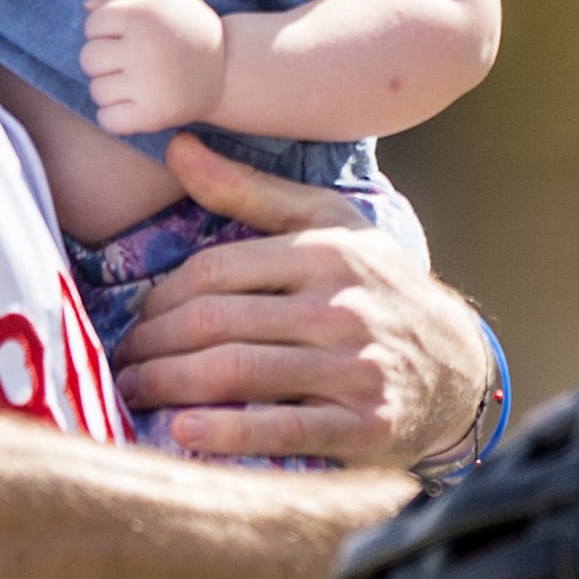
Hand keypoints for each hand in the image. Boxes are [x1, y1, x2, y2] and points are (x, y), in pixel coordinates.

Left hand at [80, 0, 226, 135]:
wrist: (230, 69)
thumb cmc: (190, 27)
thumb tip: (86, 6)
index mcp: (143, 14)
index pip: (93, 24)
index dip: (106, 30)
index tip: (129, 36)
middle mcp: (143, 48)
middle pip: (89, 58)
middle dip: (104, 60)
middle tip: (132, 62)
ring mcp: (148, 84)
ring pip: (97, 90)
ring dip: (111, 89)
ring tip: (136, 84)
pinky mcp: (154, 115)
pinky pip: (108, 120)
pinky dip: (115, 117)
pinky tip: (133, 106)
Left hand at [105, 136, 489, 468]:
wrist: (458, 368)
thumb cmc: (377, 290)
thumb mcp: (328, 226)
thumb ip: (250, 191)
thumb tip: (176, 146)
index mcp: (328, 253)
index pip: (215, 271)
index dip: (161, 297)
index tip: (137, 318)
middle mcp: (344, 307)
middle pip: (217, 322)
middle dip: (152, 345)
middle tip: (121, 362)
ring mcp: (356, 368)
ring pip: (238, 372)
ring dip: (168, 386)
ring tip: (134, 393)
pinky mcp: (364, 425)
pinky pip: (281, 429)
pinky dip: (224, 431)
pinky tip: (181, 431)